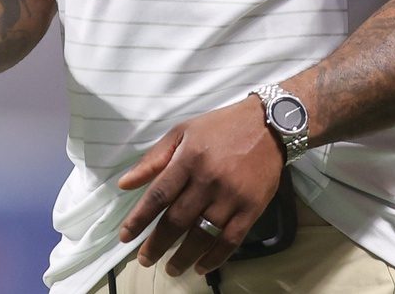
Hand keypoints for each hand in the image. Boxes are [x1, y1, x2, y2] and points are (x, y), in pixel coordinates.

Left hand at [116, 96, 283, 276]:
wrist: (269, 126)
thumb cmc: (220, 127)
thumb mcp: (182, 131)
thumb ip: (153, 159)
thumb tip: (125, 184)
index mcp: (188, 159)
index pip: (158, 195)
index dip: (139, 219)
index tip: (125, 237)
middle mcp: (208, 180)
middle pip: (177, 220)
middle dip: (157, 244)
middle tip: (144, 260)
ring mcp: (231, 197)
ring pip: (203, 235)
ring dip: (183, 256)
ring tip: (170, 269)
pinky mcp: (251, 209)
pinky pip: (231, 240)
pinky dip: (215, 258)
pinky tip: (201, 267)